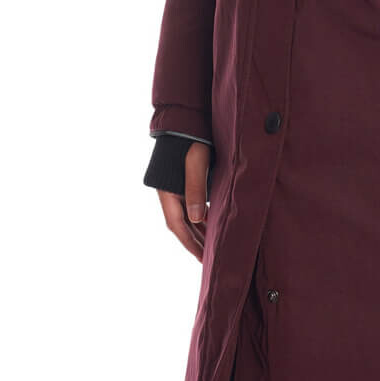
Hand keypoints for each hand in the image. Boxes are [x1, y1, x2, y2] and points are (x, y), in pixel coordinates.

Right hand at [157, 140, 211, 260]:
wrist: (186, 120)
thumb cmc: (192, 139)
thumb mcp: (196, 162)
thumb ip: (196, 189)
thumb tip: (196, 220)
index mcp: (167, 191)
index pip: (177, 225)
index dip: (190, 244)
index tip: (202, 260)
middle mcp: (169, 193)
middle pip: (181, 224)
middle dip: (195, 242)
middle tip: (210, 260)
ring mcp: (175, 188)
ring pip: (186, 216)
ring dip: (198, 231)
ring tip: (212, 246)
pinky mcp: (183, 181)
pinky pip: (190, 205)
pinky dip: (200, 217)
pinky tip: (210, 223)